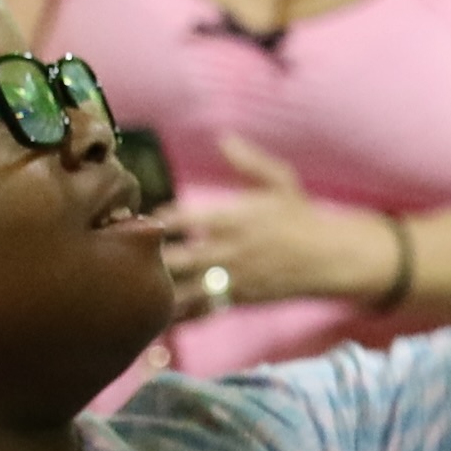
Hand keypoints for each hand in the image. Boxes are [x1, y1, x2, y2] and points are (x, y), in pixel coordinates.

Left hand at [147, 135, 403, 314]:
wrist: (331, 260)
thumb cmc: (302, 217)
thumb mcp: (281, 182)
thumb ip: (249, 161)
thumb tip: (223, 137)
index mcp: (235, 219)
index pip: (182, 219)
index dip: (155, 219)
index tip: (138, 215)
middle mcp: (230, 252)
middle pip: (174, 259)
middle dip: (145, 257)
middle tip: (120, 253)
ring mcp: (232, 280)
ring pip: (183, 289)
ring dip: (154, 287)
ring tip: (128, 283)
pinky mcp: (237, 301)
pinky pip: (200, 310)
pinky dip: (176, 314)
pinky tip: (153, 312)